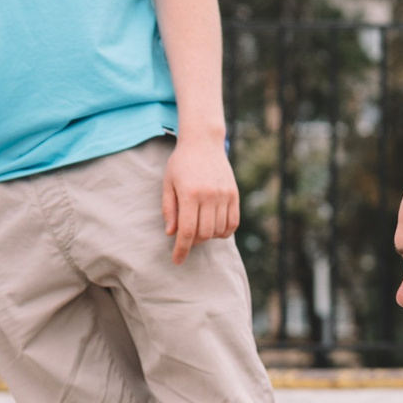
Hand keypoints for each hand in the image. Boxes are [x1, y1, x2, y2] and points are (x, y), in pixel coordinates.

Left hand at [163, 134, 239, 263]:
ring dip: (208, 236)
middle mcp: (209, 195)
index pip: (186, 231)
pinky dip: (224, 231)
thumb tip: (171, 234)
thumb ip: (169, 209)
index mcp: (190, 193)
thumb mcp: (168, 184)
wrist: (204, 142)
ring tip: (199, 227)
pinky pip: (232, 223)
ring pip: (219, 231)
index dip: (181, 249)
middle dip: (193, 241)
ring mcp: (224, 195)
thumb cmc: (181, 163)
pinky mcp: (234, 194)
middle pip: (204, 234)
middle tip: (186, 236)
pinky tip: (214, 227)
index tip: (177, 260)